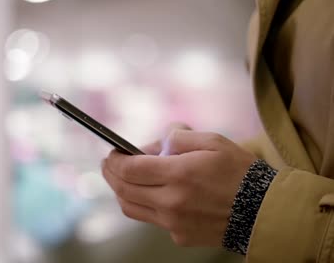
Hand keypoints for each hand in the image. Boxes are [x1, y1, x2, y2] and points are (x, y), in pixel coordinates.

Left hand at [101, 128, 256, 245]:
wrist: (264, 211)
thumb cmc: (240, 173)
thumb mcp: (212, 141)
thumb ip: (178, 137)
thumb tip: (156, 142)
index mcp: (178, 175)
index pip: (129, 169)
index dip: (115, 160)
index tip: (112, 153)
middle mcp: (171, 202)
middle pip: (124, 189)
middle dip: (111, 174)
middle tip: (109, 164)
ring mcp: (173, 223)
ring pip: (131, 208)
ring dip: (121, 191)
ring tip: (122, 179)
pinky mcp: (179, 236)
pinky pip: (152, 220)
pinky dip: (145, 205)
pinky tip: (153, 194)